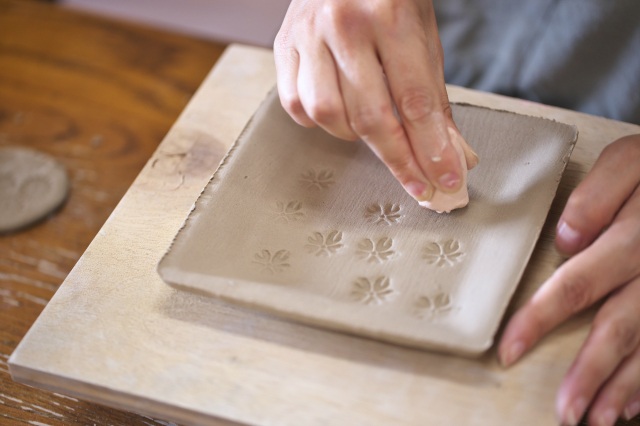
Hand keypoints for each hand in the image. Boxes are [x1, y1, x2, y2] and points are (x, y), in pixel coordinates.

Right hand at [273, 0, 477, 202]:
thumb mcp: (422, 36)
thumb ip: (433, 96)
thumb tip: (450, 154)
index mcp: (390, 16)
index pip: (414, 100)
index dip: (430, 149)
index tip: (444, 180)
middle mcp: (344, 25)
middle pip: (371, 116)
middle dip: (399, 159)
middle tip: (417, 181)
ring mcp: (308, 35)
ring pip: (327, 114)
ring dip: (355, 136)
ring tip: (372, 128)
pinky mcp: (283, 47)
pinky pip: (296, 105)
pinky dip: (320, 121)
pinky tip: (338, 112)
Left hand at [499, 135, 639, 425]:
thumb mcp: (631, 160)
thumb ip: (598, 196)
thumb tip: (565, 242)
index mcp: (633, 238)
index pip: (575, 285)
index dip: (539, 321)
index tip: (509, 352)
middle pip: (618, 327)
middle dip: (589, 374)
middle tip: (564, 412)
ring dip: (624, 387)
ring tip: (596, 421)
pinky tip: (635, 405)